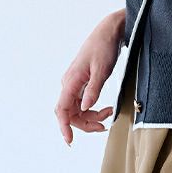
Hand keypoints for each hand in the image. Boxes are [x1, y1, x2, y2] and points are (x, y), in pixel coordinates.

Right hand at [54, 12, 123, 145]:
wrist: (109, 31)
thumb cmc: (105, 46)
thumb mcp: (102, 69)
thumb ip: (94, 89)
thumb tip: (84, 108)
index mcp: (71, 81)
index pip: (62, 109)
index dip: (64, 126)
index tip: (70, 140)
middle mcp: (69, 84)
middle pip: (70, 113)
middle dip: (86, 123)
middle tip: (104, 125)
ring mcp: (75, 83)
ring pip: (77, 109)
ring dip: (91, 117)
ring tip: (109, 114)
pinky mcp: (82, 82)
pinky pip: (83, 102)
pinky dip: (93, 109)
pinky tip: (106, 109)